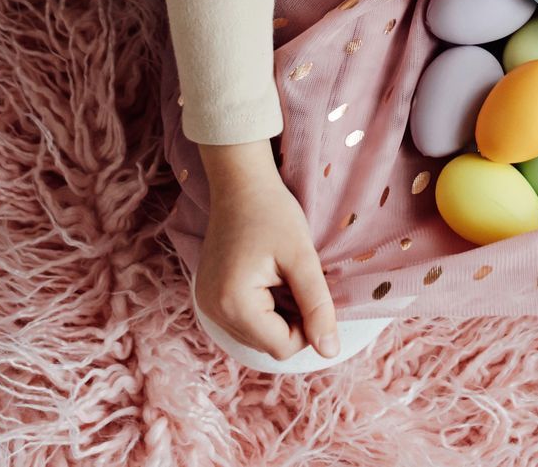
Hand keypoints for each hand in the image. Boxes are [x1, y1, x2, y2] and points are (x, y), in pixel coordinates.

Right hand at [194, 141, 339, 362]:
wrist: (240, 186)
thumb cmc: (274, 215)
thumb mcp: (303, 259)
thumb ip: (317, 306)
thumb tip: (330, 352)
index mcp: (233, 305)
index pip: (281, 347)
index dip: (308, 327)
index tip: (313, 290)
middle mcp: (212, 312)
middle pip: (268, 344)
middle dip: (293, 320)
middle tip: (298, 278)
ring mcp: (207, 306)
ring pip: (258, 335)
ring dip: (280, 315)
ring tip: (282, 276)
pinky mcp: (209, 298)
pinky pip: (245, 321)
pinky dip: (264, 308)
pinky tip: (269, 278)